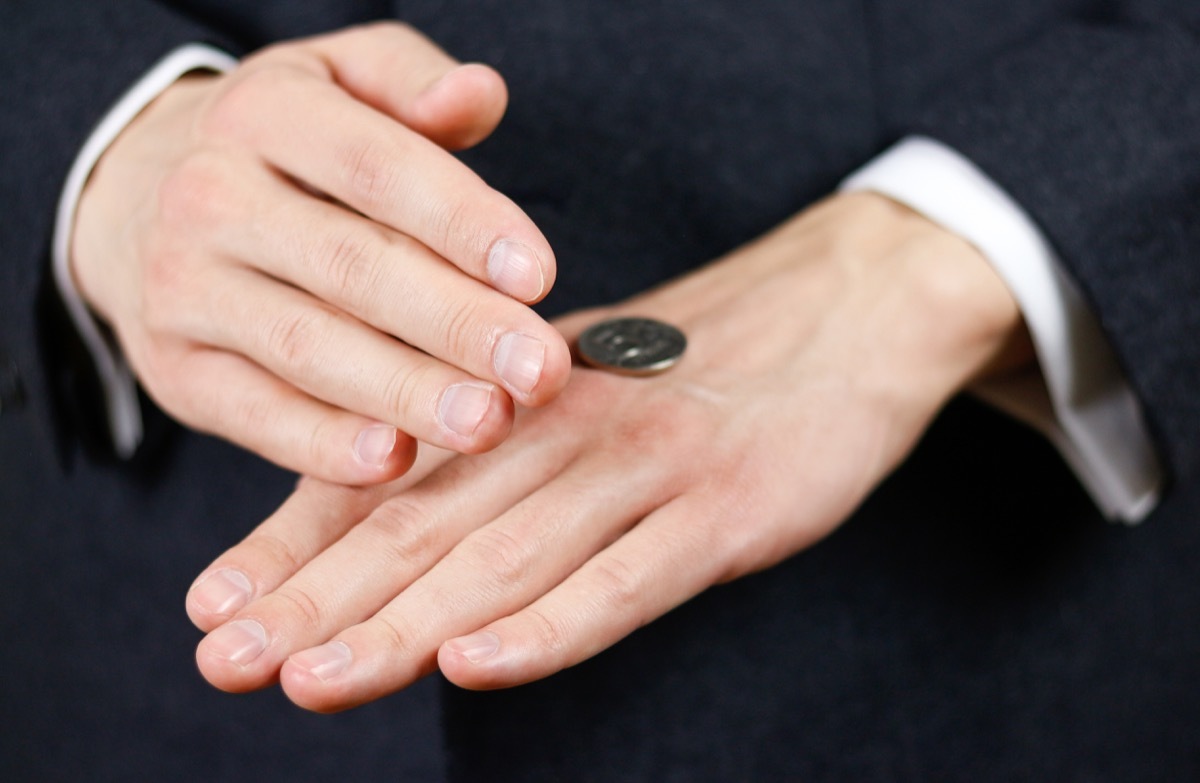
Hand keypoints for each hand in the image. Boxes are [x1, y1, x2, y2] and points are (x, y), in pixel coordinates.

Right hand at [72, 23, 570, 482]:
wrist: (140, 202)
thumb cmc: (287, 148)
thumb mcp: (340, 80)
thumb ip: (413, 83)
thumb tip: (479, 94)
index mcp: (264, 113)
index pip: (377, 168)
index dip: (462, 224)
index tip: (539, 276)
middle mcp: (210, 197)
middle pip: (351, 267)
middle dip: (457, 324)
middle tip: (539, 369)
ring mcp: (182, 290)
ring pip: (307, 348)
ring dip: (406, 392)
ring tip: (489, 421)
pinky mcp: (177, 372)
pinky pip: (254, 414)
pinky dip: (323, 444)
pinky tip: (395, 460)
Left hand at [186, 193, 1031, 710]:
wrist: (849, 309)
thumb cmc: (702, 373)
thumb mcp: (583, 393)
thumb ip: (502, 456)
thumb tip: (407, 536)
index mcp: (519, 403)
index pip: (387, 477)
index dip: (293, 543)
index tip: (210, 605)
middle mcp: (563, 429)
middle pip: (422, 524)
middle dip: (314, 599)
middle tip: (225, 662)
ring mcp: (645, 469)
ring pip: (504, 556)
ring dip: (402, 625)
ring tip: (311, 679)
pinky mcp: (725, 509)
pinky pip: (627, 578)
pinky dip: (549, 626)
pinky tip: (478, 665)